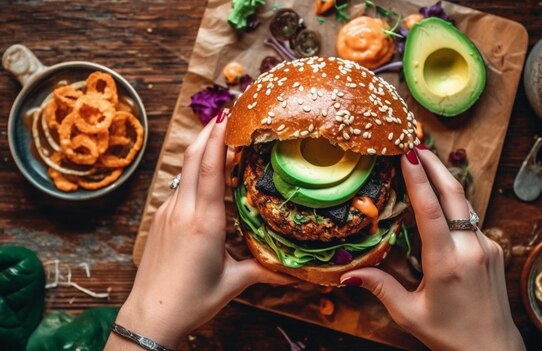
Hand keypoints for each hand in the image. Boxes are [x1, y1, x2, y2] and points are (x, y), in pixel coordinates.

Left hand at [105, 110, 292, 349]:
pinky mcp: (160, 220)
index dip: (219, 137)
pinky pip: (179, 188)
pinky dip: (194, 173)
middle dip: (208, 132)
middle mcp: (182, 211)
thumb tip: (295, 271)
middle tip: (227, 112)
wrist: (149, 316)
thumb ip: (264, 270)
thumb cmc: (192, 301)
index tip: (229, 114)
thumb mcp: (234, 283)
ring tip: (220, 139)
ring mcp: (167, 213)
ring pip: (184, 171)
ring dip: (201, 151)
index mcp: (204, 222)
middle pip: (192, 158)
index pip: (210, 167)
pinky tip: (206, 177)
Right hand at [340, 146, 524, 350]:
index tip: (407, 154)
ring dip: (443, 181)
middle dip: (434, 164)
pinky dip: (452, 204)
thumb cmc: (449, 335)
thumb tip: (347, 274)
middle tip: (414, 143)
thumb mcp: (409, 314)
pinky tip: (438, 199)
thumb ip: (380, 288)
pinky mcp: (493, 249)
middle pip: (454, 194)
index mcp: (447, 263)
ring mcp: (486, 247)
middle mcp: (470, 249)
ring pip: (463, 204)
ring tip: (424, 162)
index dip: (418, 179)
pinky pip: (468, 220)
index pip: (430, 210)